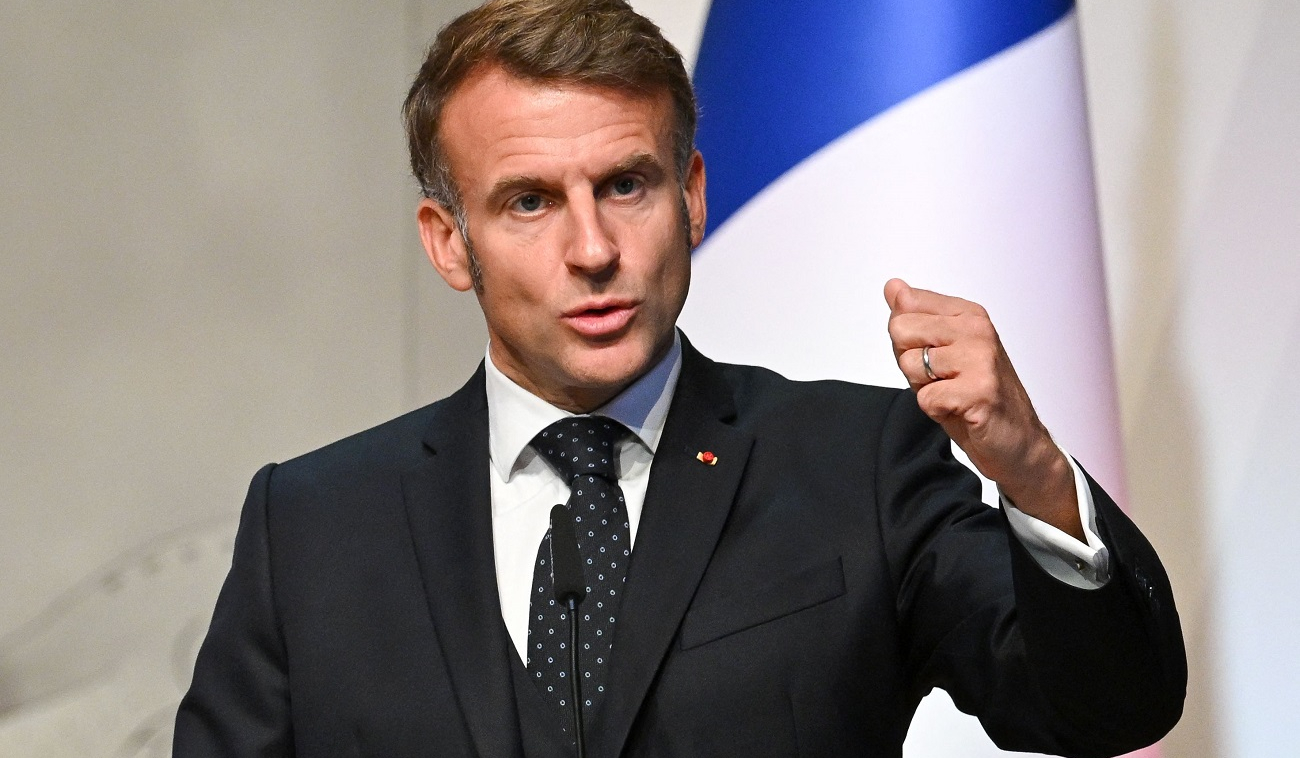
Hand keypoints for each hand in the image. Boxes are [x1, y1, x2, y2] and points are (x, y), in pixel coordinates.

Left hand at [883, 278, 1082, 539]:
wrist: (1018, 443)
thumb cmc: (977, 395)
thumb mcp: (942, 350)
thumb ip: (916, 319)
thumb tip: (892, 286)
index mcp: (968, 314)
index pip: (904, 308)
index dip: (908, 341)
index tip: (936, 355)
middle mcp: (977, 329)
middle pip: (900, 330)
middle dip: (911, 364)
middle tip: (943, 380)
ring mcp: (981, 359)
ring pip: (910, 365)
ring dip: (925, 388)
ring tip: (954, 394)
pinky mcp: (979, 391)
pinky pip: (925, 397)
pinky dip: (936, 410)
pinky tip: (961, 410)